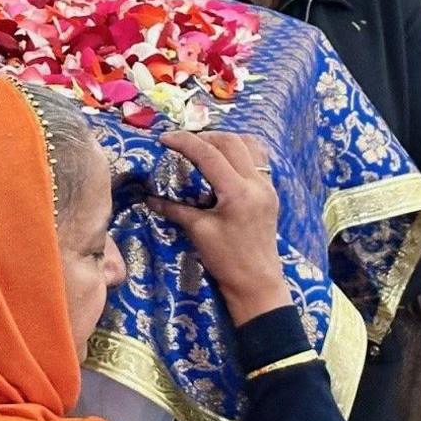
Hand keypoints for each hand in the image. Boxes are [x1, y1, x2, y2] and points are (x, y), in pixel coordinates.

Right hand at [155, 131, 290, 323]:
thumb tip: (150, 196)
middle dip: (205, 136)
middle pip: (231, 142)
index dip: (185, 142)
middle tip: (183, 142)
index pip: (210, 154)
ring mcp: (268, 187)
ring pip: (250, 145)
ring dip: (226, 140)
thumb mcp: (199, 232)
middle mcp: (257, 183)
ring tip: (205, 147)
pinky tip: (225, 161)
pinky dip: (241, 152)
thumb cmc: (227, 261)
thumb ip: (176, 209)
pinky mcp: (271, 192)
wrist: (257, 283)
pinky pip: (258, 159)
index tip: (165, 138)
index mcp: (238, 192)